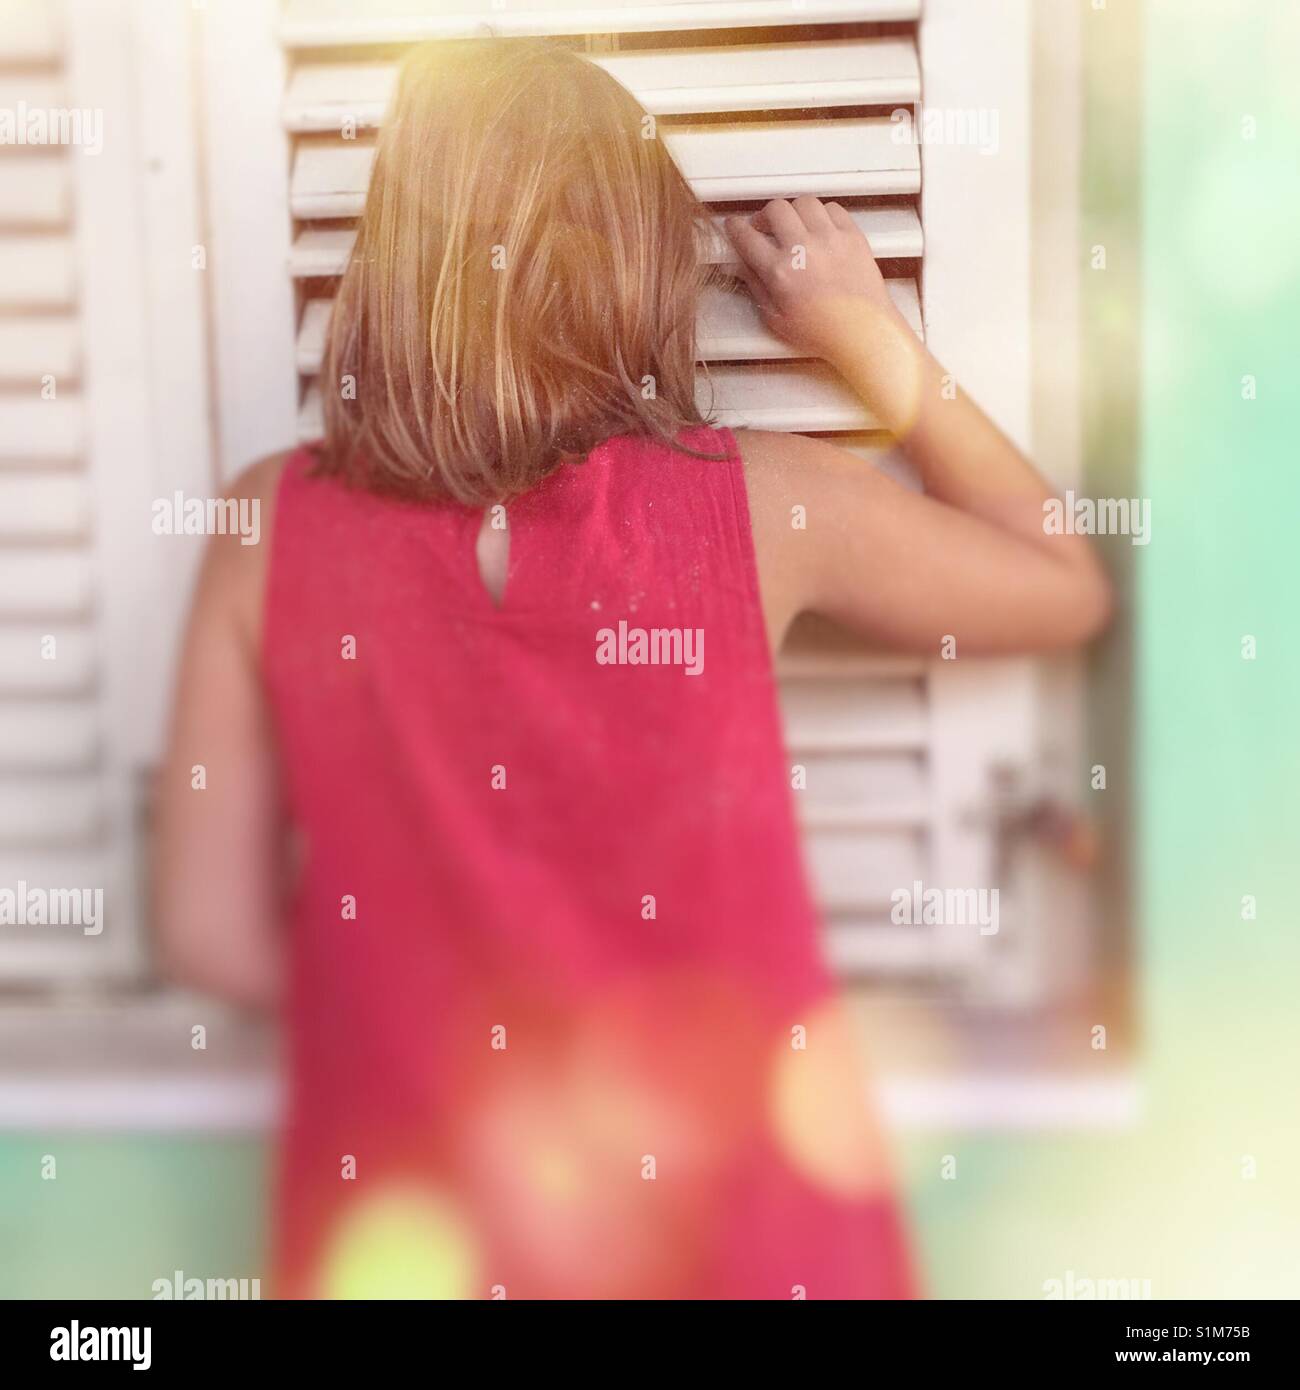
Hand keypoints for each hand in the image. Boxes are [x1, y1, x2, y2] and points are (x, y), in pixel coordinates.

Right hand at [725, 197, 902, 362]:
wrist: (862, 332)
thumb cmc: (821, 332)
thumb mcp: (776, 319)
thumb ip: (756, 287)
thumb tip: (742, 266)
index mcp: (779, 271)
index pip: (747, 237)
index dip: (735, 228)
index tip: (734, 226)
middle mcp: (802, 248)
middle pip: (775, 209)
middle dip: (764, 216)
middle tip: (765, 227)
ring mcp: (829, 238)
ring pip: (804, 203)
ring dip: (794, 212)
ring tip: (794, 226)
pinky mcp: (852, 235)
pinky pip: (832, 208)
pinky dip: (822, 214)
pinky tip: (819, 229)